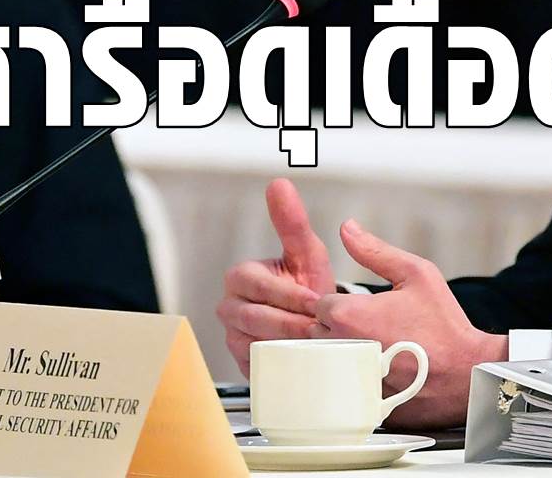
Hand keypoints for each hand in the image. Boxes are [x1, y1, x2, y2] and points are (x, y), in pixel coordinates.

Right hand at [217, 178, 337, 376]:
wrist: (312, 323)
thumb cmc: (306, 285)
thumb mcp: (305, 252)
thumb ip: (292, 221)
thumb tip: (279, 183)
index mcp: (240, 277)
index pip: (260, 287)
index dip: (290, 295)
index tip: (317, 302)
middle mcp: (230, 307)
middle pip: (256, 319)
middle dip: (292, 323)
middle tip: (320, 329)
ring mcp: (233, 337)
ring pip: (256, 344)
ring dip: (288, 346)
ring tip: (316, 345)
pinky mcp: (242, 364)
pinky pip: (257, 367)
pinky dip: (281, 366)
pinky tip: (303, 363)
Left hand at [312, 219, 506, 428]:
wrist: (467, 372)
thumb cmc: (444, 324)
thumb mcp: (416, 274)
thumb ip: (375, 251)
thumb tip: (347, 228)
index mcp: (349, 315)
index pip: (320, 304)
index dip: (339, 304)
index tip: (361, 309)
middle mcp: (342, 348)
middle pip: (316, 333)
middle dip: (335, 328)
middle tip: (367, 328)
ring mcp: (349, 379)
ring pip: (326, 362)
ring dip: (340, 354)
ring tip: (372, 351)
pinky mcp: (358, 402)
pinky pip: (341, 388)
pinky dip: (351, 381)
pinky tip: (375, 375)